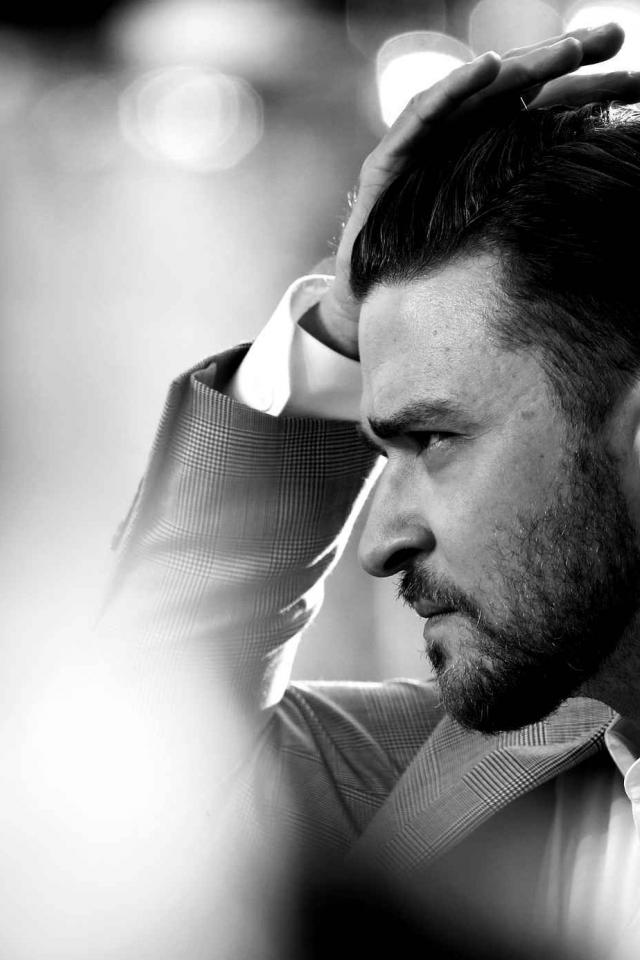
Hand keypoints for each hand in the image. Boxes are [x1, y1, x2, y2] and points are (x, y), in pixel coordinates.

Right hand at [306, 22, 639, 359]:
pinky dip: (452, 91)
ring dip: (518, 69)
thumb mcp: (496, 243)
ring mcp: (423, 149)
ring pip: (474, 97)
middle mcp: (458, 145)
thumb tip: (598, 194)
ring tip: (563, 52)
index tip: (637, 78)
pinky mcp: (387, 163)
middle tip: (611, 39)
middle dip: (562, 62)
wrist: (372, 309)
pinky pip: (421, 118)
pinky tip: (486, 70)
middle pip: (517, 91)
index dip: (587, 92)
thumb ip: (534, 210)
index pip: (543, 112)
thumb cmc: (433, 280)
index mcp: (489, 159)